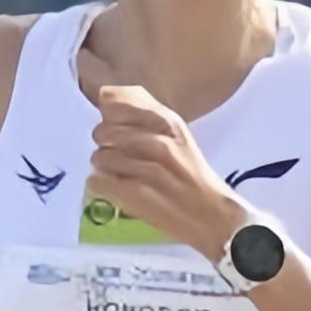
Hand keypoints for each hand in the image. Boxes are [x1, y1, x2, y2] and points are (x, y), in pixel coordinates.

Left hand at [84, 84, 246, 257]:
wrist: (213, 215)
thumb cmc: (193, 174)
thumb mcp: (176, 133)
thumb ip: (145, 111)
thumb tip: (105, 94)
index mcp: (167, 121)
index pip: (114, 103)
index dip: (110, 116)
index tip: (118, 127)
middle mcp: (158, 141)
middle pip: (102, 131)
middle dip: (105, 144)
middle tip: (119, 156)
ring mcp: (147, 169)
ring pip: (98, 157)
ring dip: (104, 168)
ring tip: (120, 175)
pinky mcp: (136, 195)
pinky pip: (97, 182)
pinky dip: (102, 186)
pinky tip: (117, 189)